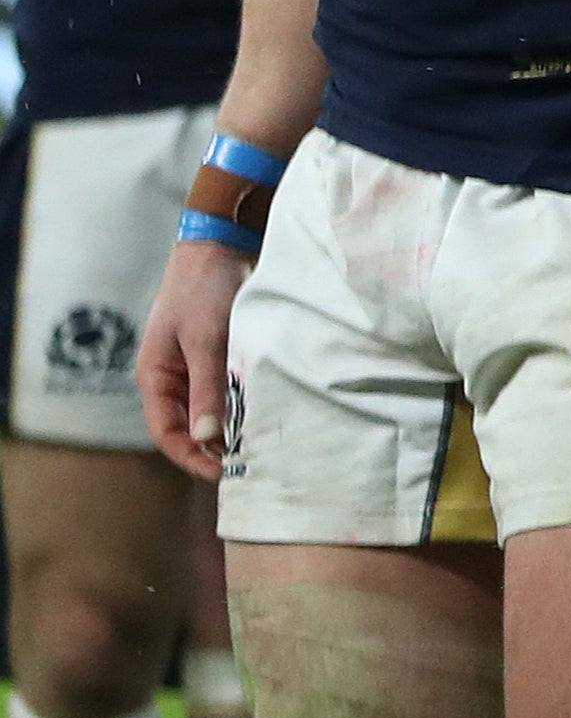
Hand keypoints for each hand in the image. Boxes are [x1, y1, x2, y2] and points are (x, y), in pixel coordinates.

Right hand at [140, 241, 251, 480]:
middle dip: (215, 449)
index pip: (167, 433)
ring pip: (212, 410)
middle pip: (190, 427)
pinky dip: (245, 404)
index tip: (224, 475)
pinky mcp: (221, 353)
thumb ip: (207, 387)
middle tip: (250, 466)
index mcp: (156, 376)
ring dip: (232, 428)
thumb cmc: (205, 289)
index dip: (192, 457)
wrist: (223, 243)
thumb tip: (205, 438)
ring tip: (262, 446)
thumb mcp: (206, 339)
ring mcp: (197, 365)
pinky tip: (268, 413)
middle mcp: (173, 377)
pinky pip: (230, 389)